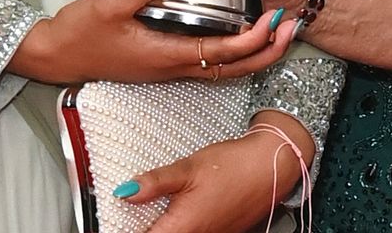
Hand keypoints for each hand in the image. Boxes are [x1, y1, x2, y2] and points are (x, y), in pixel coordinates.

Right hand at [8, 0, 287, 85]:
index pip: (223, 53)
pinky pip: (206, 61)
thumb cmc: (78, 34)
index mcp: (166, 55)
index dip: (254, 39)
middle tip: (290, 26)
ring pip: (222, 67)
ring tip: (274, 29)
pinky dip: (229, 51)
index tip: (275, 17)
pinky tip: (235, 31)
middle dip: (266, 50)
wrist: (51, 55)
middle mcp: (172, 66)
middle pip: (233, 68)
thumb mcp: (110, 4)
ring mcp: (167, 67)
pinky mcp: (161, 60)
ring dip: (251, 51)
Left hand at [122, 112, 314, 232]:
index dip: (127, 226)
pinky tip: (184, 206)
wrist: (274, 165)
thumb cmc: (235, 166)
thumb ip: (154, 183)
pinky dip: (182, 223)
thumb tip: (124, 192)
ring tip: (161, 204)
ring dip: (164, 223)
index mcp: (182, 228)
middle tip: (139, 206)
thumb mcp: (189, 167)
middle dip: (144, 224)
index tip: (118, 216)